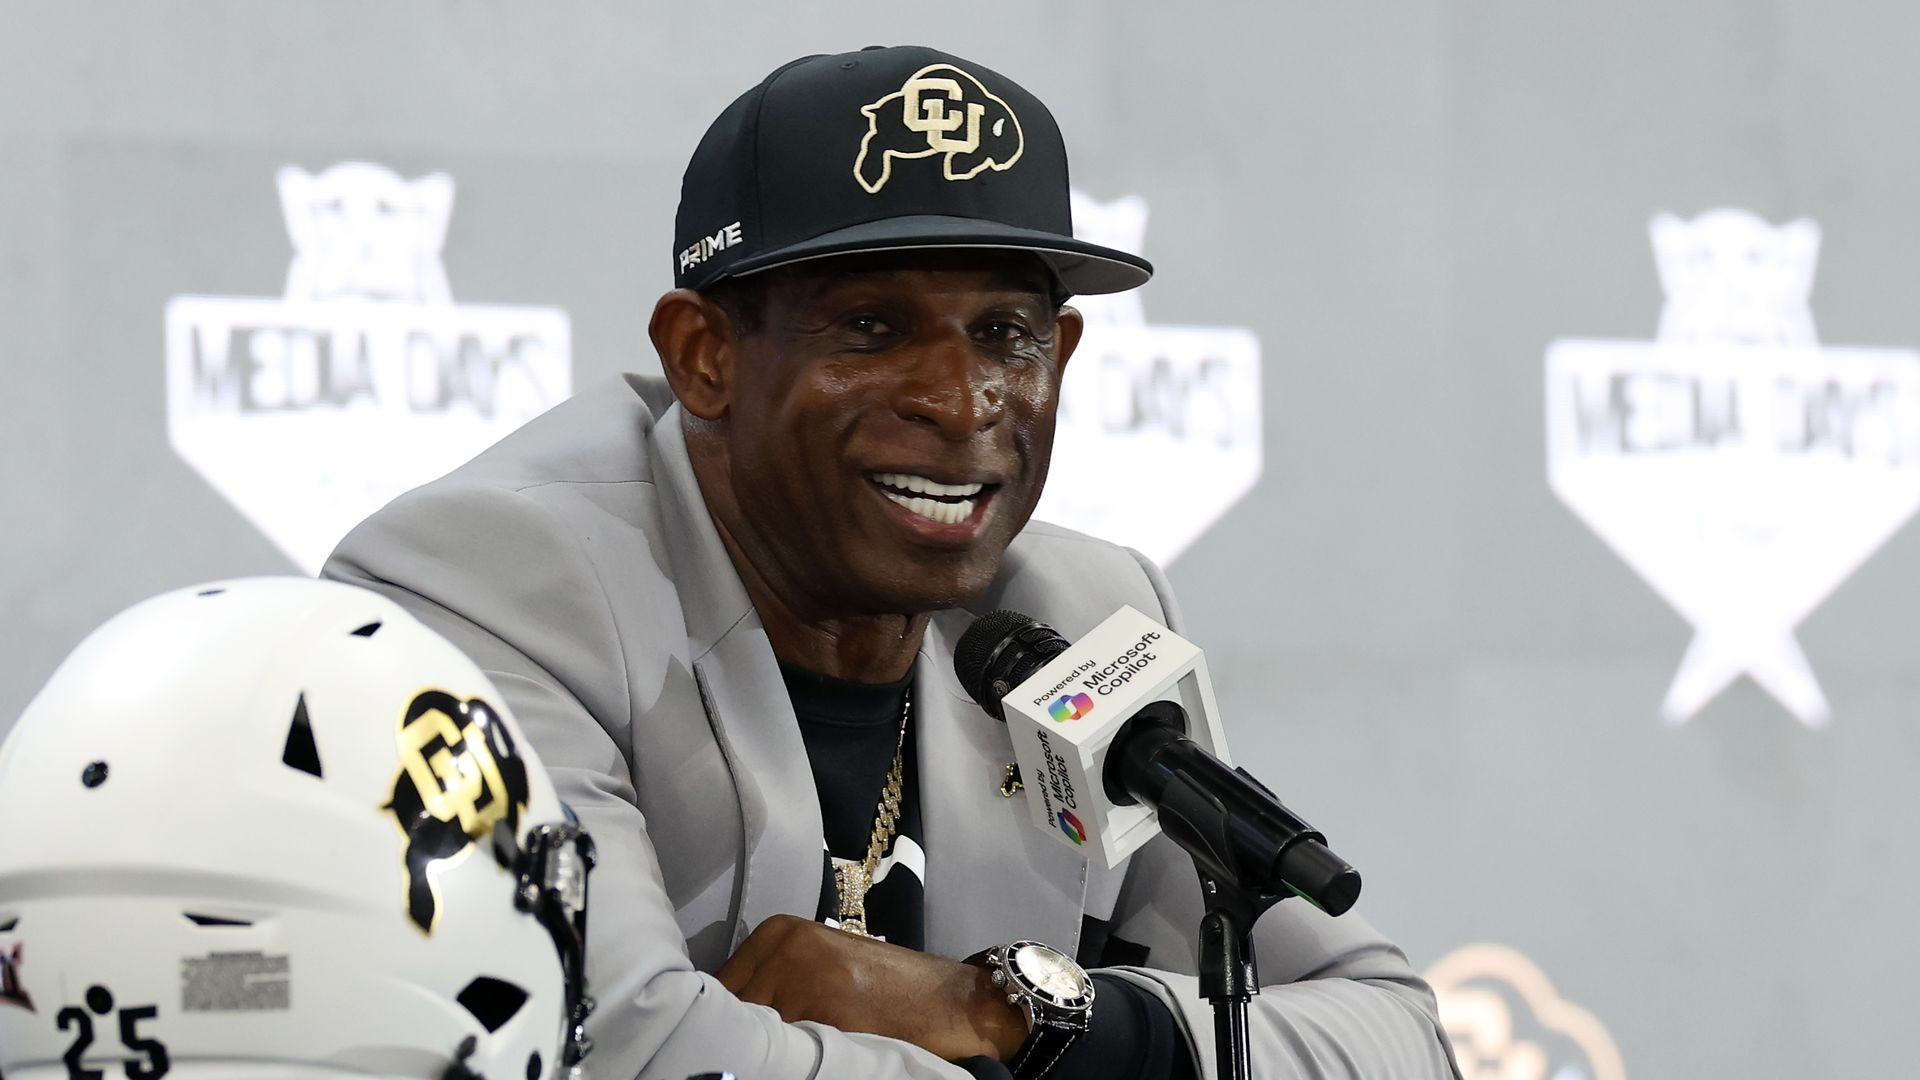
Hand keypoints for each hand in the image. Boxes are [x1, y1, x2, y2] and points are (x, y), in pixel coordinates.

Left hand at [717, 914, 1029, 1061]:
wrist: (948, 999)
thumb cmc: (883, 990)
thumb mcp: (817, 968)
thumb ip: (769, 981)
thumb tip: (714, 1017)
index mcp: (778, 931)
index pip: (716, 987)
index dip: (718, 1020)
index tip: (719, 1042)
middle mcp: (786, 944)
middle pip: (729, 1007)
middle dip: (734, 1036)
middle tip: (745, 1056)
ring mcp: (805, 973)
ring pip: (753, 1029)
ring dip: (759, 1052)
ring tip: (780, 1058)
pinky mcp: (828, 1007)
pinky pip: (786, 1048)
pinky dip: (789, 1061)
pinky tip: (802, 1062)